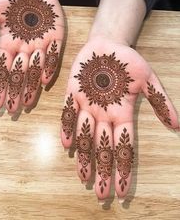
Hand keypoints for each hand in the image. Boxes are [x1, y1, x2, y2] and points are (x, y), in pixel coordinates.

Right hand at [0, 0, 63, 112]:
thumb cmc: (15, 1)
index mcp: (9, 45)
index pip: (2, 70)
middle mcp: (24, 49)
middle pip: (18, 74)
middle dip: (15, 92)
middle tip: (12, 110)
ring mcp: (41, 45)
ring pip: (35, 69)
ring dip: (31, 86)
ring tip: (27, 103)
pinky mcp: (56, 38)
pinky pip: (53, 55)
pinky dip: (49, 66)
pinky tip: (44, 80)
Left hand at [61, 37, 178, 201]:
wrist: (108, 44)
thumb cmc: (128, 62)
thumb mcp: (147, 80)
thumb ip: (159, 101)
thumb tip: (177, 125)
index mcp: (122, 113)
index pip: (124, 146)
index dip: (124, 168)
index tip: (123, 190)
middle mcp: (104, 113)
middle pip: (103, 147)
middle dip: (103, 170)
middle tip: (101, 194)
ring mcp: (87, 104)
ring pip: (85, 134)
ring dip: (84, 155)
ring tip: (83, 177)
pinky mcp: (72, 92)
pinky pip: (69, 113)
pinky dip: (68, 127)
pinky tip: (68, 144)